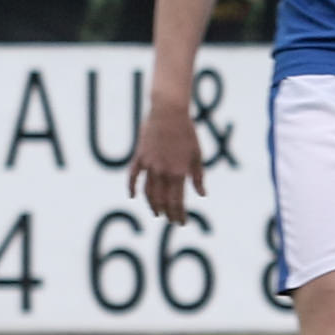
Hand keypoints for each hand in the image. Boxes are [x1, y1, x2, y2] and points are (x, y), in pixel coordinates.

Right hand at [125, 99, 206, 225]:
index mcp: (179, 172)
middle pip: (162, 200)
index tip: (181, 222)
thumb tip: (202, 194)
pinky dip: (132, 188)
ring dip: (152, 205)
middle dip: (167, 214)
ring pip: (148, 192)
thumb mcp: (197, 155)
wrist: (168, 112)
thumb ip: (198, 176)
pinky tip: (133, 196)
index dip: (179, 215)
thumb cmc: (187, 132)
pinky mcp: (139, 157)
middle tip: (170, 220)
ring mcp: (149, 165)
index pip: (178, 202)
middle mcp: (162, 172)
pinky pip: (133, 176)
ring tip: (156, 213)